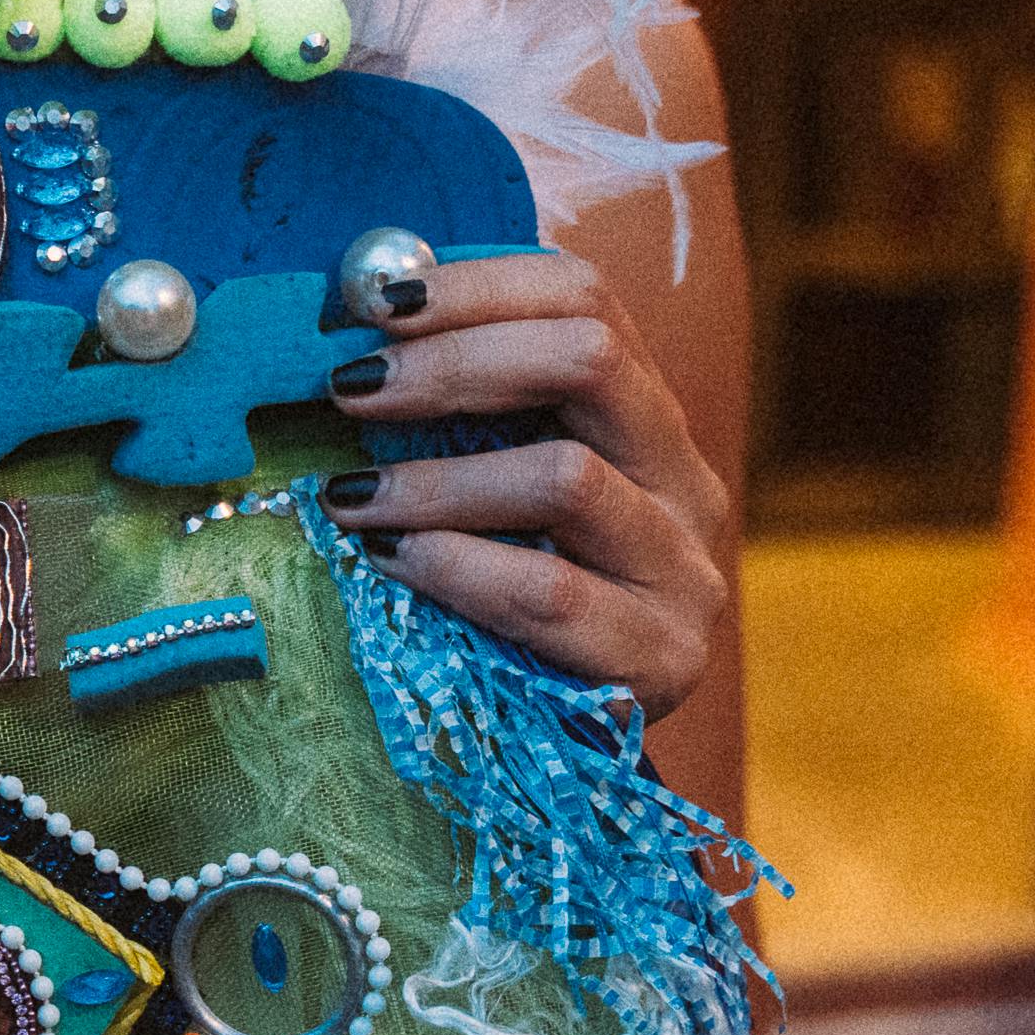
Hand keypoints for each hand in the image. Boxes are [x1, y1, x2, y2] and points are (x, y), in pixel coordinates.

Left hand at [315, 250, 736, 721]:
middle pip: (589, 360)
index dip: (477, 284)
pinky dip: (456, 569)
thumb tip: (356, 313)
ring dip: (435, 481)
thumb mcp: (494, 491)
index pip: (585, 299)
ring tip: (350, 498)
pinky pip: (550, 594)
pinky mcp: (662, 657)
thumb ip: (457, 412)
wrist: (573, 749)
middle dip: (452, 365)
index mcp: (646, 418)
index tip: (371, 302)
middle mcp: (683, 480)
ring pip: (565, 478)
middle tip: (350, 390)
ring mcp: (685, 570)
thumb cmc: (510, 600)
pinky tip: (392, 564)